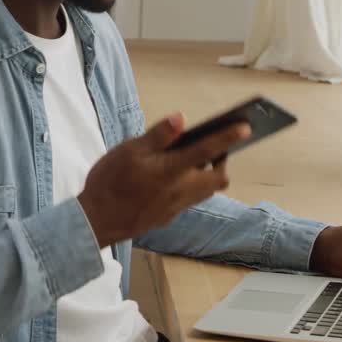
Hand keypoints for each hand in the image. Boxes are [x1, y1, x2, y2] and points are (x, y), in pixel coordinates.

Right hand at [78, 113, 249, 248]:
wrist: (96, 222)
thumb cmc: (109, 182)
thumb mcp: (128, 151)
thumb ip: (158, 136)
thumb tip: (181, 119)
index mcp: (171, 170)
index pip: (207, 150)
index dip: (228, 137)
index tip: (245, 127)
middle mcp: (180, 190)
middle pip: (219, 178)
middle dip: (223, 161)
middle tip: (214, 147)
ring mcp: (176, 206)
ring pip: (207, 191)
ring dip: (208, 174)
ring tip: (194, 160)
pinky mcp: (169, 216)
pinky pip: (190, 200)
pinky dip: (191, 186)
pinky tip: (173, 179)